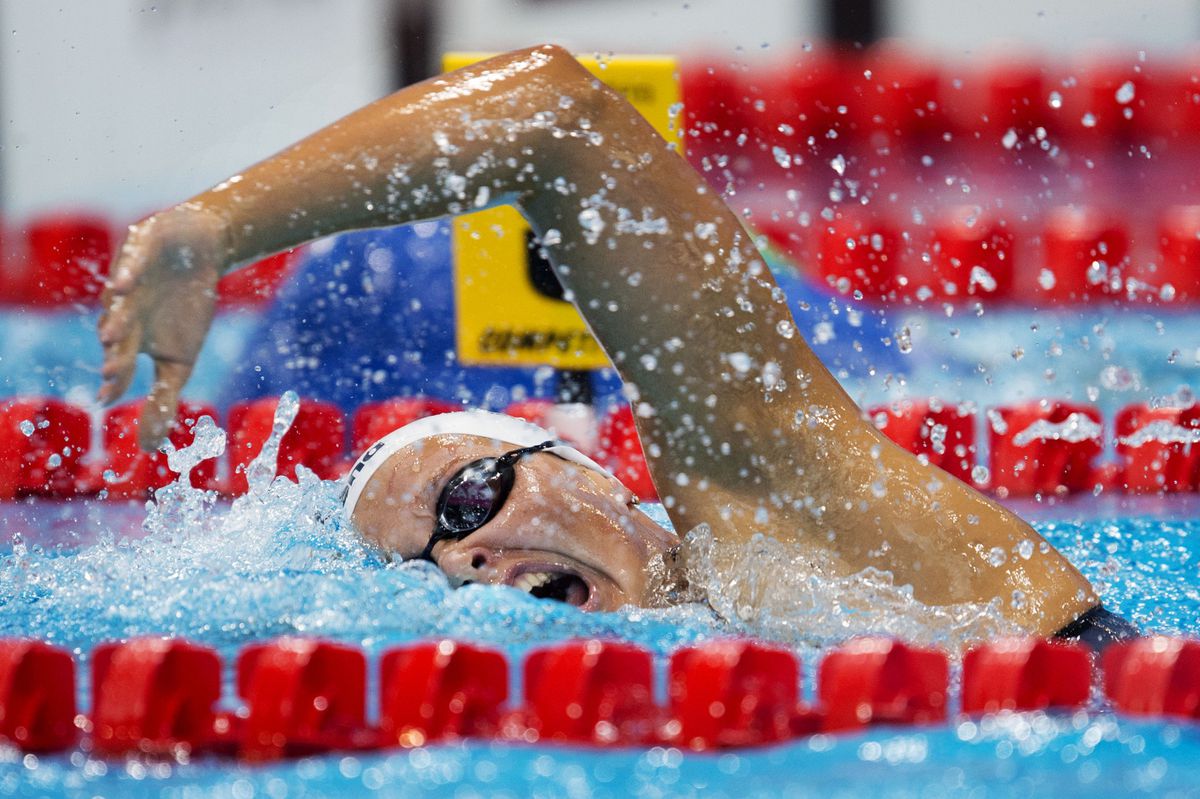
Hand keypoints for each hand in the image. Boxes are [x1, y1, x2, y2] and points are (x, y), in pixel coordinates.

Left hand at [97, 205, 229, 449]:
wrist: (200, 251)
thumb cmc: (186, 309)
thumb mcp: (180, 362)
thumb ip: (163, 401)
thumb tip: (150, 449)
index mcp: (131, 340)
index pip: (119, 365)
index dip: (115, 382)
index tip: (107, 401)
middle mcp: (125, 312)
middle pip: (117, 335)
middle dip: (116, 354)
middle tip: (112, 373)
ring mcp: (130, 280)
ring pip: (119, 301)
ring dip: (115, 317)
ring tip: (113, 336)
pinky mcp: (140, 248)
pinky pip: (132, 262)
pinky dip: (128, 274)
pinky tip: (124, 286)